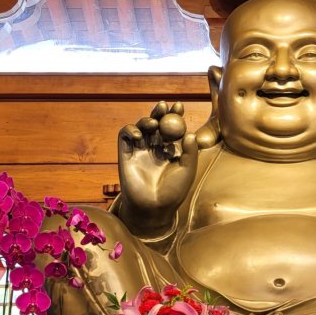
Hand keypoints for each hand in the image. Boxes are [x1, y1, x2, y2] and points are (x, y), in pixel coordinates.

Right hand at [117, 101, 197, 234]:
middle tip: (165, 106)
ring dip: (146, 120)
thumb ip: (190, 152)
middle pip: (156, 123)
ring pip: (140, 127)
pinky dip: (130, 130)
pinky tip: (138, 134)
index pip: (172, 127)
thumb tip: (190, 133)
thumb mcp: (187, 171)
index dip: (175, 114)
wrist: (154, 208)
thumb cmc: (173, 193)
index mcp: (170, 150)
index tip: (179, 105)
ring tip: (154, 123)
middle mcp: (154, 148)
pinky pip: (125, 136)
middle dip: (160, 112)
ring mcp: (140, 151)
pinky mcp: (126, 155)